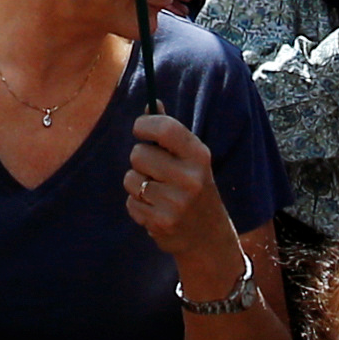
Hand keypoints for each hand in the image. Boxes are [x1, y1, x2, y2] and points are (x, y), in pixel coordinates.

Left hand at [122, 111, 237, 278]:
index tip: (140, 129)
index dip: (144, 124)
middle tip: (155, 170)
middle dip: (140, 161)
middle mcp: (190, 178)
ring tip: (157, 192)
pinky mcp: (161, 223)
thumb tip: (150, 103)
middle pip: (138, 154)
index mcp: (199, 156)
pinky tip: (155, 209)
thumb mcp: (190, 158)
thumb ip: (170, 131)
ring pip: (130, 179)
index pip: (164, 127)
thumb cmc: (193, 187)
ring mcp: (176, 203)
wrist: (207, 236)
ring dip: (137, 184)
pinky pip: (130, 202)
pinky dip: (137, 205)